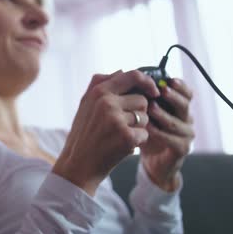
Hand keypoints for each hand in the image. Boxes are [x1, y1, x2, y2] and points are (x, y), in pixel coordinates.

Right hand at [53, 70, 159, 195]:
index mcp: (98, 91)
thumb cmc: (83, 134)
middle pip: (142, 100)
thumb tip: (121, 70)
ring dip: (138, 127)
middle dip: (138, 112)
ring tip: (119, 135)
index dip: (147, 82)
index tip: (154, 91)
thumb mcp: (85, 104)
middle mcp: (107, 102)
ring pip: (145, 117)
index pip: (132, 76)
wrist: (78, 164)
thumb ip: (101, 85)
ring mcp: (116, 119)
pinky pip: (145, 133)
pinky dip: (138, 141)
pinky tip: (122, 145)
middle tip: (122, 124)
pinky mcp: (126, 137)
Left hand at [140, 78, 194, 191]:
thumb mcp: (142, 112)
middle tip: (161, 91)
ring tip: (150, 109)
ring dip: (163, 115)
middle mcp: (186, 118)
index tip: (169, 80)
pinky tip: (148, 129)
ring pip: (178, 122)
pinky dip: (161, 134)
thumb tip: (122, 73)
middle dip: (173, 97)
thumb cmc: (145, 131)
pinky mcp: (182, 149)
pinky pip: (174, 140)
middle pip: (185, 104)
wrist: (151, 161)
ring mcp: (186, 134)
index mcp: (178, 106)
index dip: (179, 86)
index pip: (186, 92)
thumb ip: (137, 95)